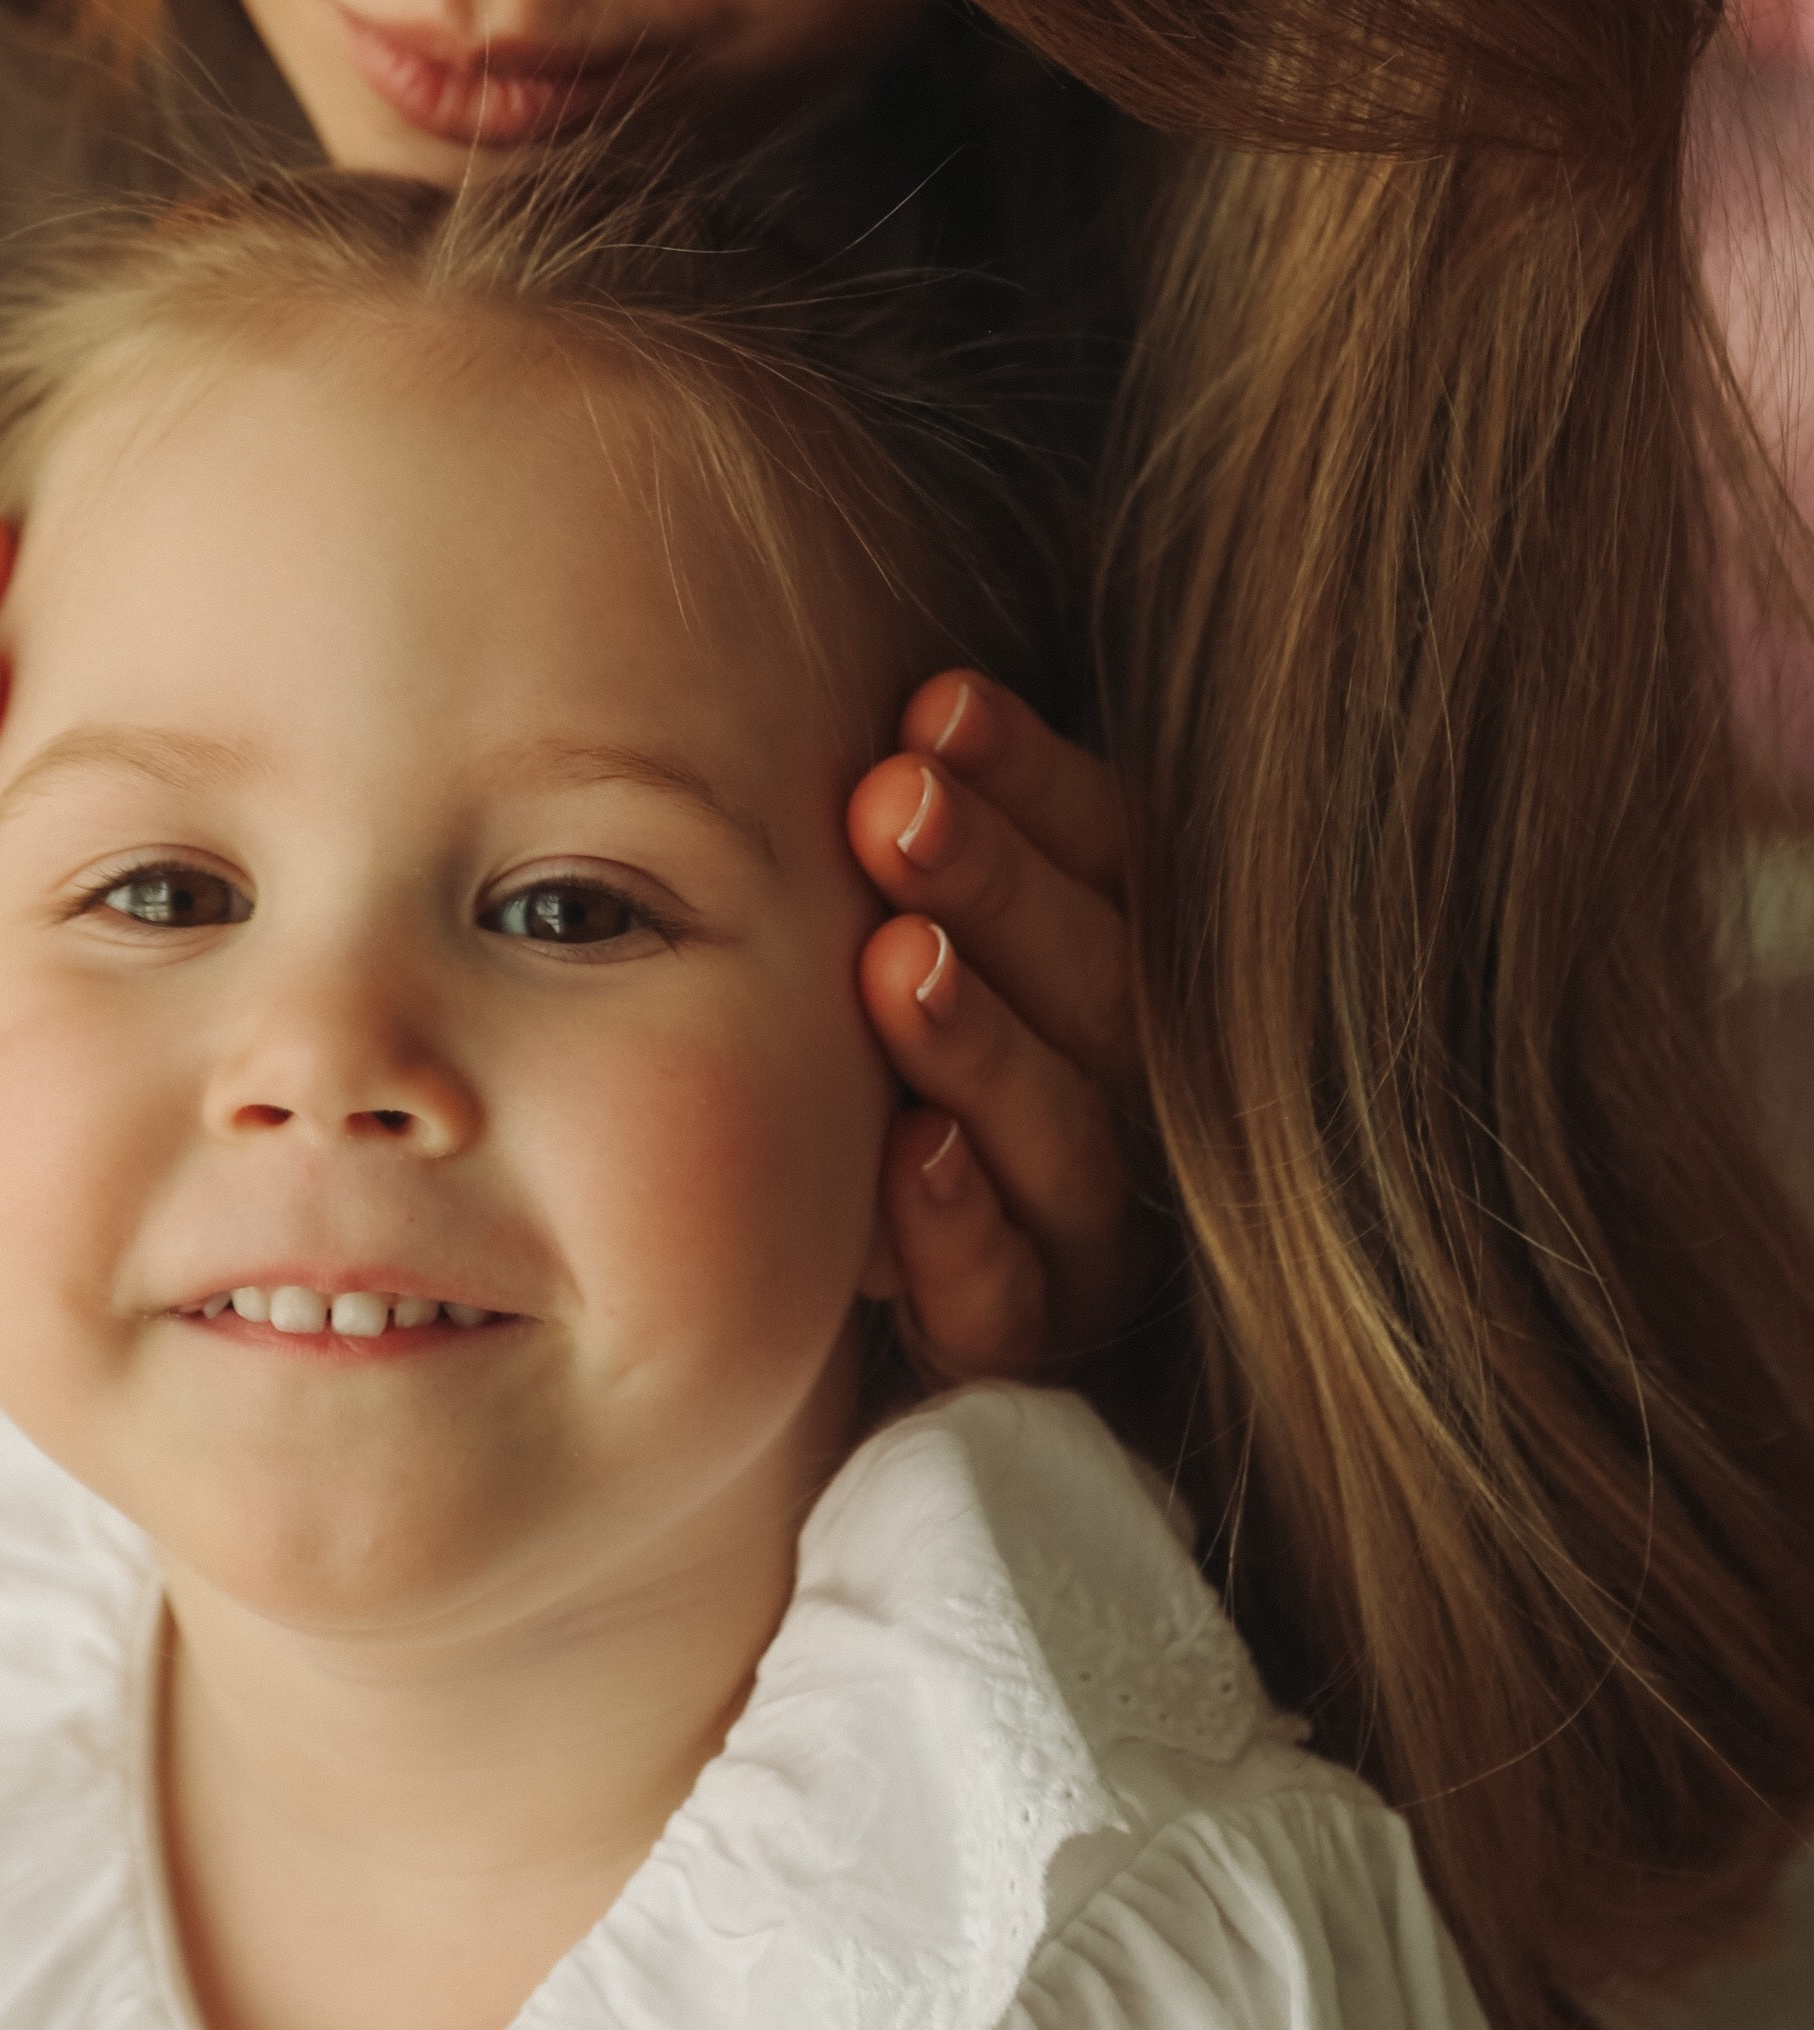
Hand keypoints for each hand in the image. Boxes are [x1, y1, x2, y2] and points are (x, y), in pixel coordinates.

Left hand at [848, 674, 1142, 1382]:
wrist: (886, 1266)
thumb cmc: (905, 1031)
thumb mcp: (929, 913)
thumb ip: (938, 816)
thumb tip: (906, 691)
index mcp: (1137, 962)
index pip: (1116, 857)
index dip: (1035, 782)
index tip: (935, 706)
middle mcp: (1142, 1092)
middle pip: (1101, 987)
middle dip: (997, 888)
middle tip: (894, 805)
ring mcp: (1091, 1225)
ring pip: (1066, 1136)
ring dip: (981, 1044)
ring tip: (895, 964)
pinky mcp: (1028, 1338)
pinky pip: (1009, 1299)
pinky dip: (961, 1226)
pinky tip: (905, 1155)